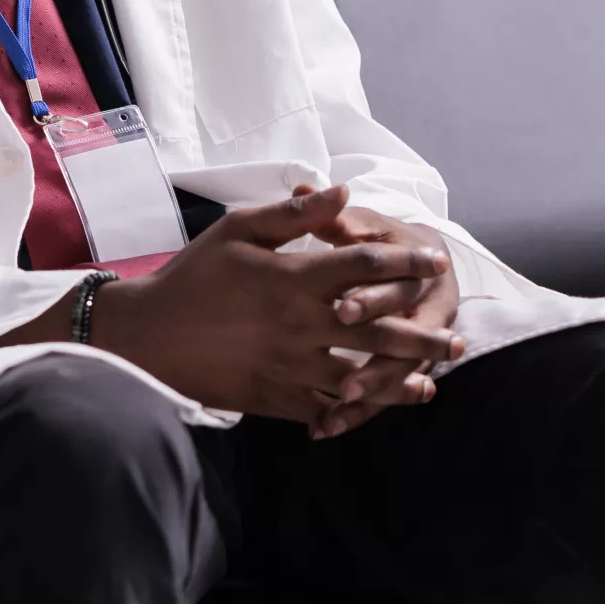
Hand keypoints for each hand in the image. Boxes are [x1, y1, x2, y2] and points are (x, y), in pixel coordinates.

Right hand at [89, 183, 462, 426]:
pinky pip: (321, 409)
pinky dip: (349, 412)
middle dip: (423, 334)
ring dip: (399, 381)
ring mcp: (289, 366)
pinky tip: (369, 410)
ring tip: (430, 383)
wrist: (147, 335)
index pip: (368, 266)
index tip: (436, 262)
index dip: (408, 261)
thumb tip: (343, 191)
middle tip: (457, 338)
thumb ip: (295, 215)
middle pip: (380, 330)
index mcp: (295, 279)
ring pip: (360, 377)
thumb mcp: (237, 229)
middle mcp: (301, 325)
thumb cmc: (192, 276)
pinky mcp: (273, 398)